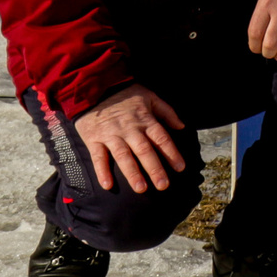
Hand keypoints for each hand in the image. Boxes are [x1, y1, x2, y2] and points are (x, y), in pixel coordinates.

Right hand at [73, 83, 187, 193]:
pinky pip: (98, 157)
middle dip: (155, 168)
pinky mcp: (94, 140)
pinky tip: (108, 186)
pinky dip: (102, 171)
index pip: (161, 138)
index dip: (172, 153)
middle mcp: (130, 129)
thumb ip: (167, 112)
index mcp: (145, 120)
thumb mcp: (151, 97)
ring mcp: (111, 135)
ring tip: (141, 188)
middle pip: (144, 150)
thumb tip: (182, 126)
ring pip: (123, 156)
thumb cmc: (126, 95)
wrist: (95, 88)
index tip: (180, 168)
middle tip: (163, 185)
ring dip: (132, 173)